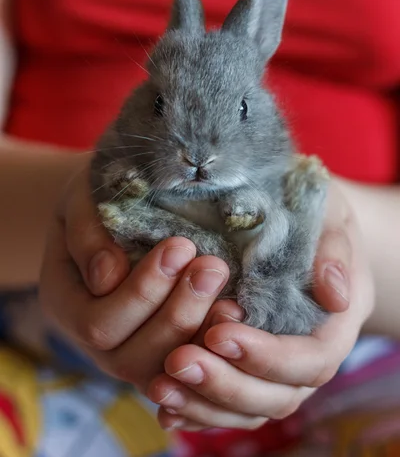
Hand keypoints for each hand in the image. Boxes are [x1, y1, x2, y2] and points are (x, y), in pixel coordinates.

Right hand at [39, 162, 229, 391]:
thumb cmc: (98, 195)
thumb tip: (109, 276)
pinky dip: (211, 344)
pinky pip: (186, 367)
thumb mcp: (81, 199)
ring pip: (162, 370)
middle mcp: (93, 340)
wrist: (119, 203)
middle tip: (213, 266)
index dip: (141, 292)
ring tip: (224, 283)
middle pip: (130, 356)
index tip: (180, 245)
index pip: (96, 323)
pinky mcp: (163, 350)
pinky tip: (235, 311)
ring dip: (198, 328)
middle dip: (177, 313)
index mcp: (65, 303)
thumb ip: (87, 233)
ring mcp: (128, 351)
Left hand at [147, 179, 374, 430]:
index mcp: (332, 327)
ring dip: (203, 403)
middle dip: (225, 383)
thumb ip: (334, 250)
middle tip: (178, 361)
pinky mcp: (246, 375)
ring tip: (160, 385)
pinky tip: (164, 408)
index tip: (218, 331)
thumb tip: (335, 295)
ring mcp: (275, 374)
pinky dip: (196, 411)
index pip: (309, 359)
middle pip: (275, 396)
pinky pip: (225, 407)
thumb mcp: (330, 219)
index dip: (267, 355)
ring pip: (246, 409)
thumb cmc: (316, 221)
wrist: (305, 231)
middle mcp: (305, 360)